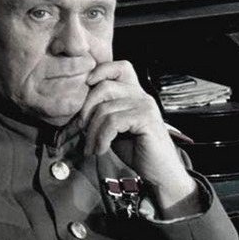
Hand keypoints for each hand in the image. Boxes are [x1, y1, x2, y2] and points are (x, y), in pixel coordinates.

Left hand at [79, 61, 199, 214]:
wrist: (160, 172)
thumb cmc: (137, 151)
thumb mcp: (115, 129)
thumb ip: (103, 114)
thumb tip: (78, 111)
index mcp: (135, 93)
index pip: (119, 67)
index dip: (99, 72)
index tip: (85, 90)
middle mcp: (141, 95)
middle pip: (104, 86)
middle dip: (86, 110)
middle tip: (82, 131)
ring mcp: (145, 106)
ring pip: (106, 108)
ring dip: (92, 132)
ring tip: (91, 147)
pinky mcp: (146, 119)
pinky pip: (113, 122)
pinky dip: (102, 138)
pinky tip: (101, 150)